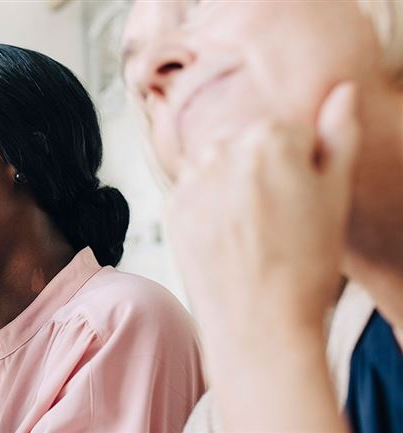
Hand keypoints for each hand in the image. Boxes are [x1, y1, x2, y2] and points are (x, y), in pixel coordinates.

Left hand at [164, 82, 360, 332]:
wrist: (258, 323)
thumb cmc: (305, 262)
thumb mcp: (336, 194)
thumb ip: (339, 134)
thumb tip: (340, 89)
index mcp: (269, 136)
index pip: (289, 132)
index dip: (303, 166)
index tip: (303, 200)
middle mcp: (222, 148)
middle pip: (249, 146)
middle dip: (264, 171)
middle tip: (279, 220)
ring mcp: (191, 177)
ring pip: (219, 167)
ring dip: (233, 186)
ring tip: (254, 232)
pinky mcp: (171, 205)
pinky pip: (194, 192)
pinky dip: (209, 208)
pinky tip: (228, 239)